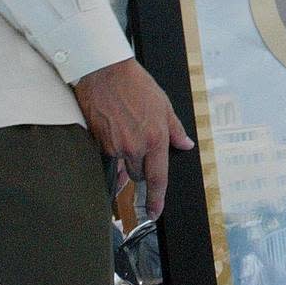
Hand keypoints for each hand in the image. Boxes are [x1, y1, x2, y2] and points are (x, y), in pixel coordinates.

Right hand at [72, 57, 194, 219]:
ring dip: (127, 157)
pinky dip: (113, 147)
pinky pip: (109, 155)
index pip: (157, 177)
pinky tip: (114, 129)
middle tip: (140, 143)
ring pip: (124, 165)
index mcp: (156, 138)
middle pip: (139, 174)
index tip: (155, 212)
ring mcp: (116, 146)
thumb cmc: (135, 85)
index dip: (157, 199)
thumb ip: (176, 130)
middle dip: (141, 167)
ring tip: (126, 130)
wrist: (105, 72)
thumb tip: (185, 145)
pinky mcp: (99, 143)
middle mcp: (136, 146)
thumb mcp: (164, 105)